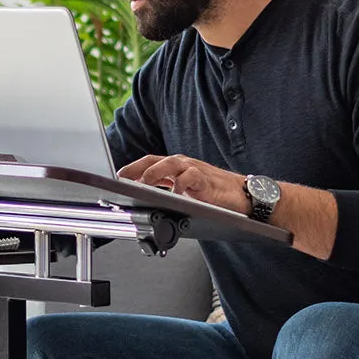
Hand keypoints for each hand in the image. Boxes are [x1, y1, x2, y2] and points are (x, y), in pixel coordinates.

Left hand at [118, 154, 249, 214]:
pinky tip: (174, 192)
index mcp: (175, 167)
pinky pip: (191, 176)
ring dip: (155, 172)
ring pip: (171, 163)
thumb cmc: (211, 192)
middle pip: (155, 160)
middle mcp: (182, 164)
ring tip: (144, 182)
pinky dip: (181, 183)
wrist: (240, 194)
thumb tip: (144, 198)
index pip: (149, 162)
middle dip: (137, 167)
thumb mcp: (183, 190)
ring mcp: (194, 169)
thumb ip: (165, 189)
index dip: (133, 167)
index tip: (118, 175)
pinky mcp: (206, 179)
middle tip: (123, 177)